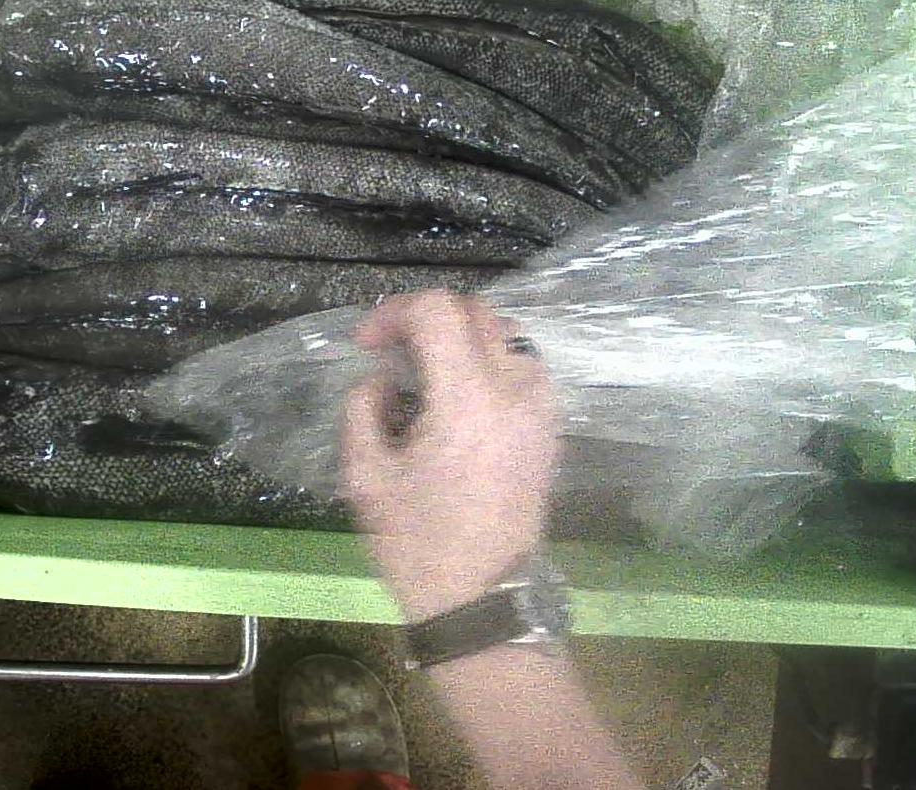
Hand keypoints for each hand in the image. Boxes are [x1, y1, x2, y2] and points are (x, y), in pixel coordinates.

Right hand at [340, 292, 559, 619]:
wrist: (483, 604)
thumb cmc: (417, 546)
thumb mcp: (365, 477)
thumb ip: (364, 408)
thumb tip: (383, 380)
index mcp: (468, 400)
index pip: (438, 311)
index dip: (394, 312)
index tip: (368, 345)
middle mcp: (515, 392)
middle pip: (475, 311)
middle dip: (427, 320)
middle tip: (394, 354)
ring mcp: (542, 410)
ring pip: (506, 334)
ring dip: (462, 338)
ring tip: (429, 376)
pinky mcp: (551, 430)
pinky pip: (525, 368)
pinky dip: (491, 363)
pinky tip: (462, 399)